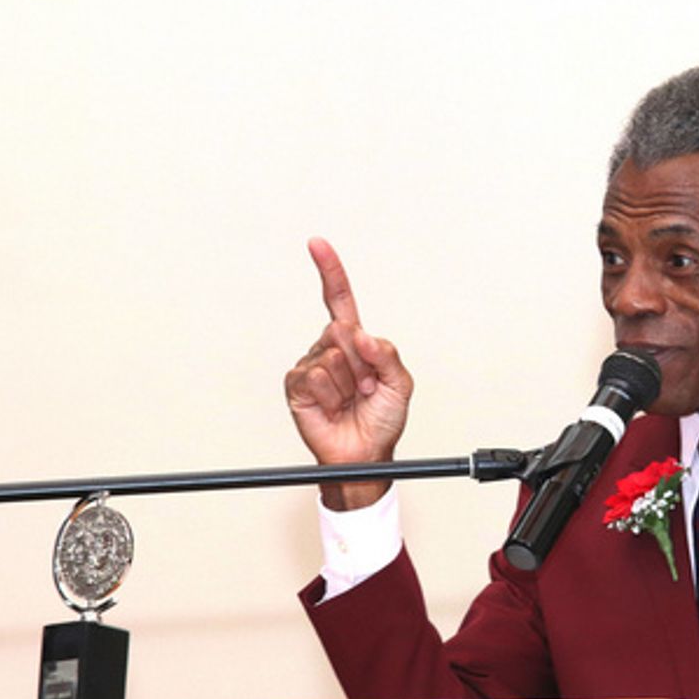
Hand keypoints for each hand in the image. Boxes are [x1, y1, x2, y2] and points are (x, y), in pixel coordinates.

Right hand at [284, 237, 412, 509]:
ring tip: (351, 400)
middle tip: (366, 387)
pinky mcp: (297, 386)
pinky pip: (315, 376)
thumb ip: (387, 353)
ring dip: (348, 383)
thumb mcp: (401, 384)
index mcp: (355, 342)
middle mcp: (330, 349)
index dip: (330, 271)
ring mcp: (312, 366)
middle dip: (361, 362)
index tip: (317, 244)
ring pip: (331, 356)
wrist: (365, 454)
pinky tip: (334, 406)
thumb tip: (361, 335)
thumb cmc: (383, 420)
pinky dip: (330, 394)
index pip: (339, 299)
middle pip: (342, 331)